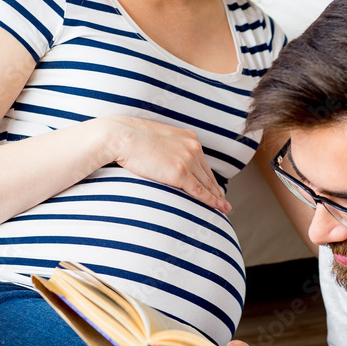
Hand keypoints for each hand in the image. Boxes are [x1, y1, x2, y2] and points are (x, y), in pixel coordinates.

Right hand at [104, 117, 230, 213]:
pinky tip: (217, 207)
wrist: (122, 136)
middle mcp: (193, 148)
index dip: (210, 179)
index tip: (216, 189)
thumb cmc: (132, 138)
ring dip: (216, 198)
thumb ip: (170, 148)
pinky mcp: (179, 172)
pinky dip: (210, 200)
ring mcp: (187, 160)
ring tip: (223, 209)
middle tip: (224, 203)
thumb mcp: (159, 139)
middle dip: (217, 191)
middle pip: (208, 175)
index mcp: (189, 138)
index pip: (203, 164)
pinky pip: (199, 190)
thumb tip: (169, 161)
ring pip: (206, 184)